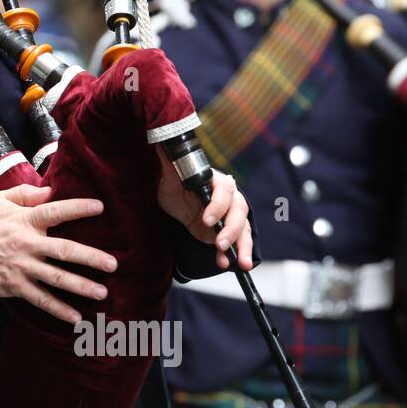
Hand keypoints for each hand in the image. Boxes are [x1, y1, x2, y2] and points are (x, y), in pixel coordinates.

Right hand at [0, 184, 117, 324]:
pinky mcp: (15, 286)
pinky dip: (58, 309)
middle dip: (91, 257)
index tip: (100, 207)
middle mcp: (27, 244)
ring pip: (57, 278)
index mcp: (25, 220)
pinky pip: (41, 299)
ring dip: (81, 286)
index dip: (78, 208)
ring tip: (102, 293)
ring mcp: (22, 267)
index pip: (56, 212)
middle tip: (113, 264)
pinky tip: (76, 317)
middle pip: (65, 250)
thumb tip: (49, 191)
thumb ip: (24, 194)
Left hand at [155, 152, 253, 270]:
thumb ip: (171, 164)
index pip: (224, 192)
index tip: (206, 220)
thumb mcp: (169, 178)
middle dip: (231, 230)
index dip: (217, 207)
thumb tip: (163, 143)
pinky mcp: (227, 231)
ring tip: (239, 263)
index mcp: (217, 182)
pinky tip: (224, 264)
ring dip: (242, 247)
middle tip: (219, 244)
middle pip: (239, 213)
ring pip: (243, 230)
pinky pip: (234, 243)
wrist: (177, 200)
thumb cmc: (176, 185)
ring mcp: (230, 216)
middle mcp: (229, 198)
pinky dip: (231, 255)